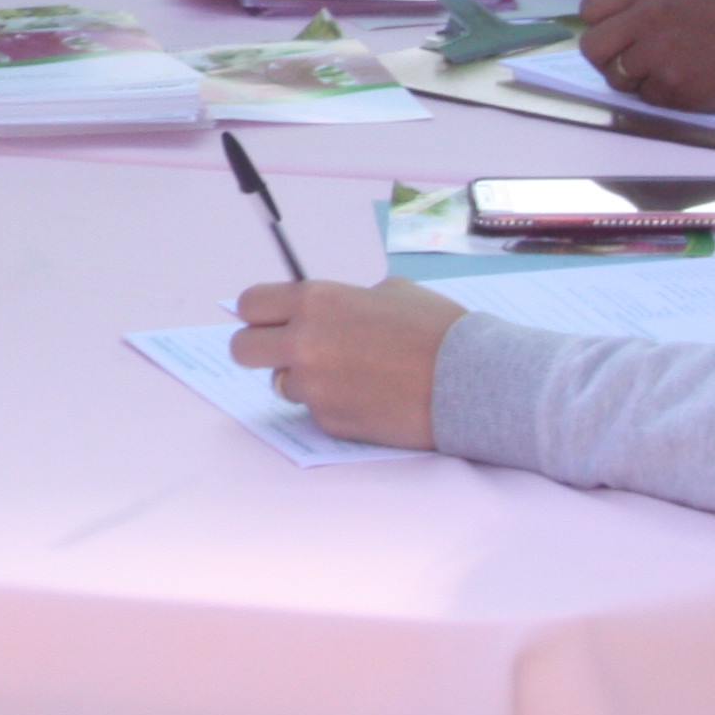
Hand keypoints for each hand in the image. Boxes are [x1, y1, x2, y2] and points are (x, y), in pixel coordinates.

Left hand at [229, 276, 460, 446]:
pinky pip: (315, 411)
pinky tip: (369, 397)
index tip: (270, 321)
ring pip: (281, 384)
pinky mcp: (330, 422)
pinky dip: (334, 405)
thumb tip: (322, 312)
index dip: (259, 314)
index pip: (250, 305)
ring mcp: (313, 387)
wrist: (471, 380)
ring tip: (348, 375)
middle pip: (243, 350)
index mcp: (315, 301)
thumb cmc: (436, 328)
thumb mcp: (389, 291)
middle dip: (260, 350)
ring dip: (303, 380)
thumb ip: (343, 300)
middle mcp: (303, 343)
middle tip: (284, 353)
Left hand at [576, 0, 714, 111]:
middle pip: (593, 46)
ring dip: (633, 79)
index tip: (615, 34)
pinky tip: (685, 80)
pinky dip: (660, 94)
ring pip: (615, 77)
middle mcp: (647, 17)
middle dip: (607, 57)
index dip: (601, 25)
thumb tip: (612, 25)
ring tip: (663, 70)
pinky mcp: (670, 88)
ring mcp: (657, 55)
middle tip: (629, 61)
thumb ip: (645, 2)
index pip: (592, 8)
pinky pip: (645, 97)